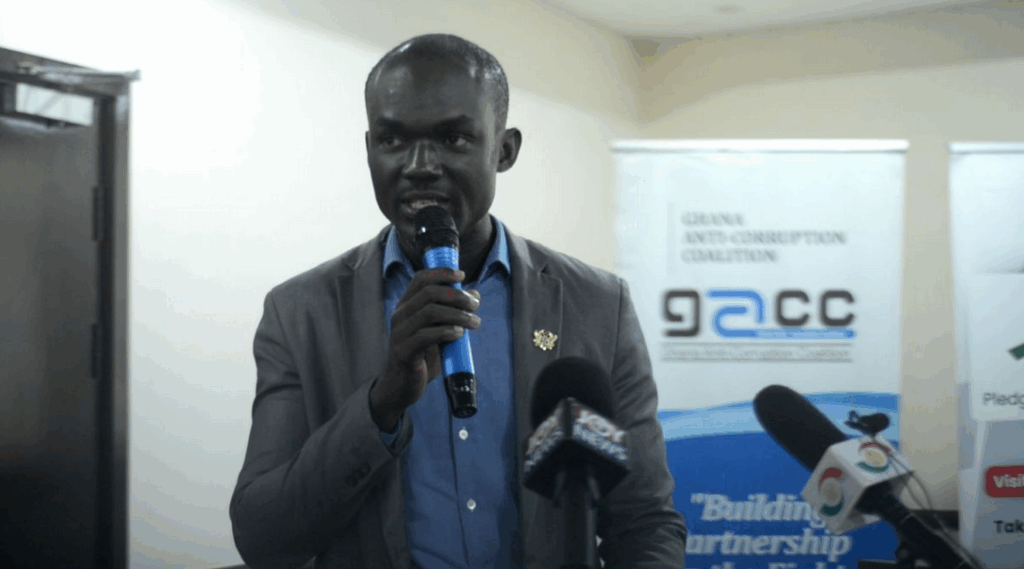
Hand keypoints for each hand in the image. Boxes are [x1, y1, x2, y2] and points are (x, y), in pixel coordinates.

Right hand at [370, 267, 481, 430]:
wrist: (403, 385)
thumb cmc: (423, 354)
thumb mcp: (439, 329)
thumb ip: (453, 311)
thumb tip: (474, 294)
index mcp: (406, 305)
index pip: (420, 279)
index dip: (441, 273)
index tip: (461, 275)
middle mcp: (400, 315)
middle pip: (429, 293)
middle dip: (457, 295)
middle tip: (476, 305)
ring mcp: (399, 333)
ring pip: (430, 312)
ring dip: (458, 314)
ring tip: (475, 322)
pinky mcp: (403, 352)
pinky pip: (426, 336)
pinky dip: (447, 332)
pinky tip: (459, 334)